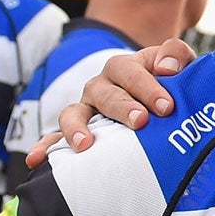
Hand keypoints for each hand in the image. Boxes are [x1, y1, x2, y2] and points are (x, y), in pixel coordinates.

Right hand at [35, 40, 197, 165]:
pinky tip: (37, 160)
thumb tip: (168, 68)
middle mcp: (101, 86)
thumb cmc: (168, 85)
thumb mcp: (177, 64)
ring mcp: (86, 109)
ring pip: (74, 113)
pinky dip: (45, 147)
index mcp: (124, 68)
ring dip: (76, 128)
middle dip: (122, 107)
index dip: (148, 87)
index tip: (166, 106)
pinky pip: (55, 138)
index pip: (131, 72)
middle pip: (105, 93)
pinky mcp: (76, 131)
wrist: (156, 100)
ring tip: (85, 144)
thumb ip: (176, 55)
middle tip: (140, 122)